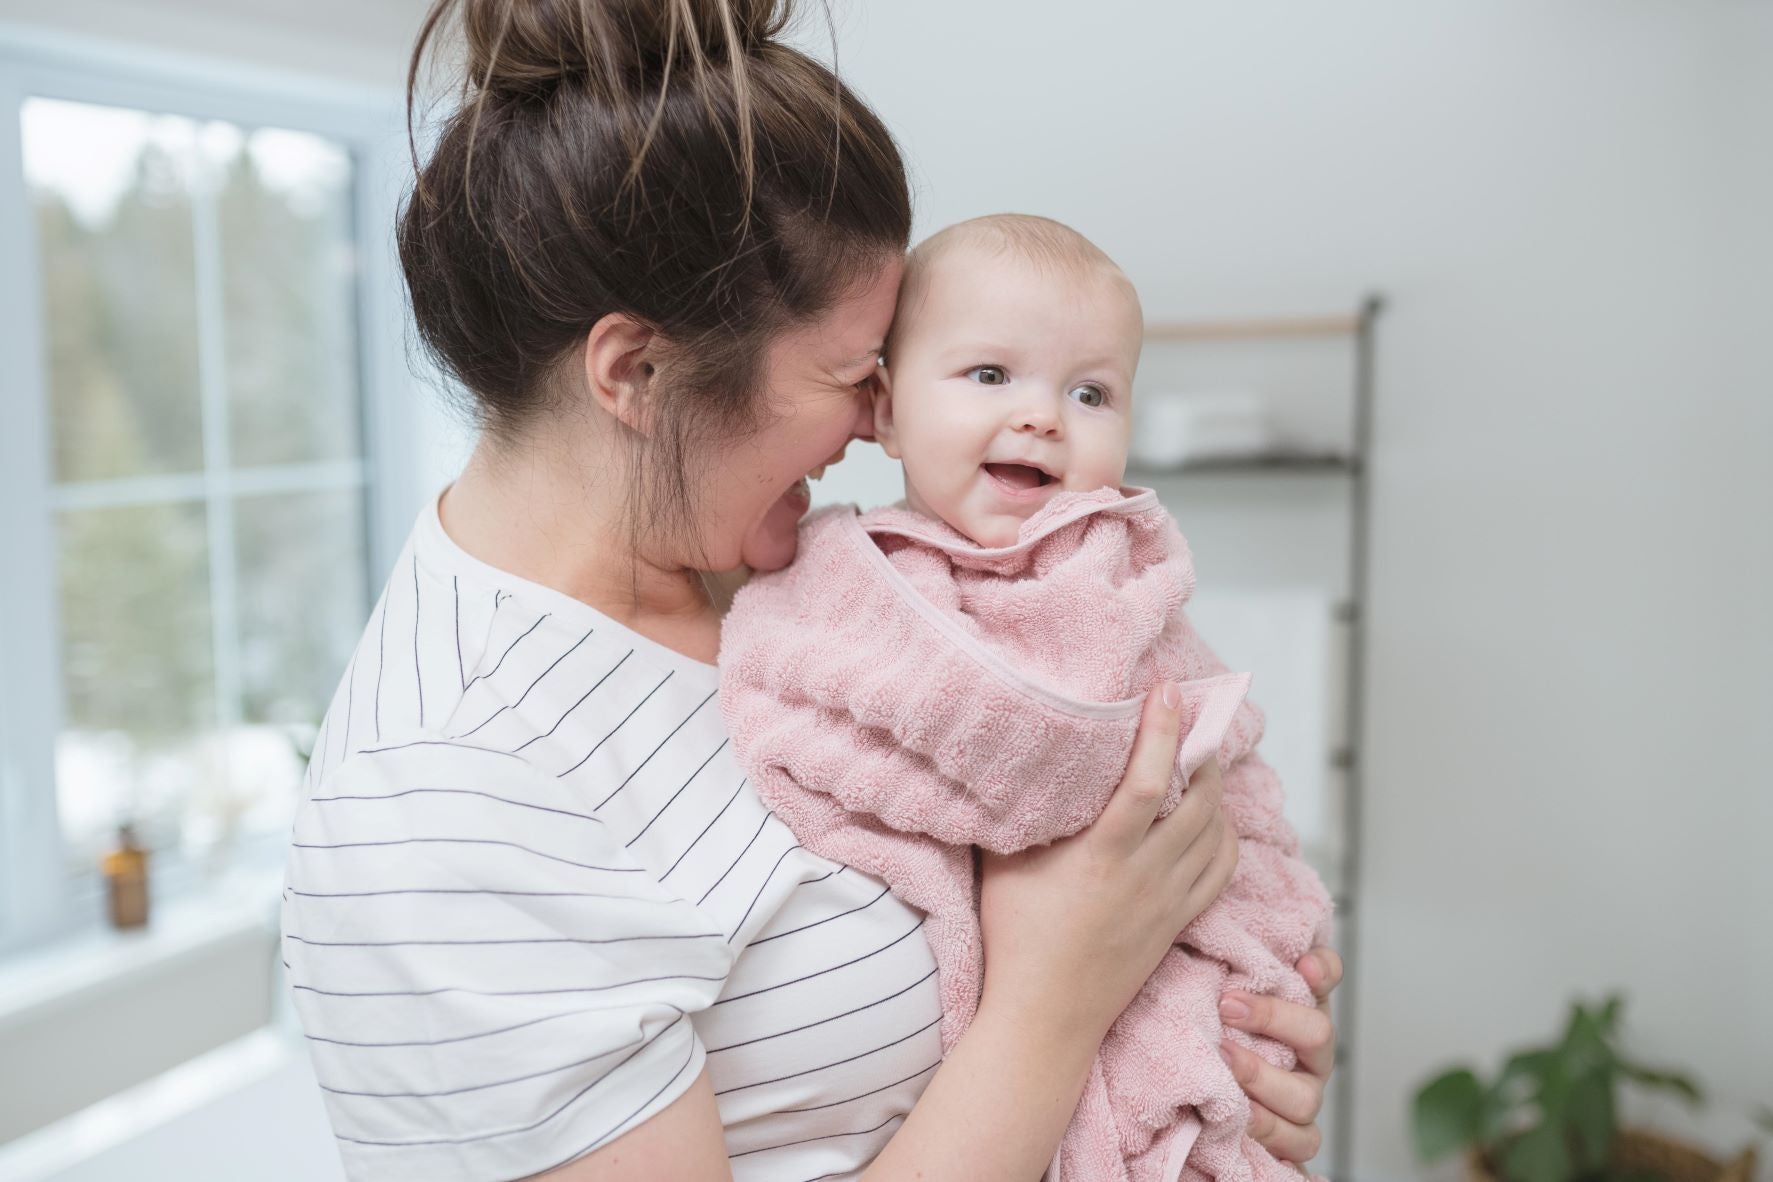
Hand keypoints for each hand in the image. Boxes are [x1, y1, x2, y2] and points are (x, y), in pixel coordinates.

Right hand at [979, 685, 1239, 1041]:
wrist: (1045, 1017)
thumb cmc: (1015, 937)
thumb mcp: (1004, 865)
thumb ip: (1021, 812)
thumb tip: (1021, 760)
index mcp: (1100, 857)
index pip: (1145, 782)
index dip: (1162, 731)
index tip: (1166, 692)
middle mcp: (1144, 876)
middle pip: (1199, 800)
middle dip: (1203, 749)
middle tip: (1194, 715)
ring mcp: (1167, 902)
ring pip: (1217, 832)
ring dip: (1216, 788)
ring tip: (1202, 757)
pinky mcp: (1178, 923)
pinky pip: (1222, 870)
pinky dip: (1225, 834)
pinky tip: (1212, 816)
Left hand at [1218, 946, 1343, 1166]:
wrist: (1205, 1098)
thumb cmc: (1209, 1029)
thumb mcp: (1210, 985)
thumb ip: (1220, 957)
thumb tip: (1200, 913)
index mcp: (1297, 1004)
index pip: (1325, 976)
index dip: (1322, 969)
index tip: (1303, 963)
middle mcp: (1309, 1050)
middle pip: (1318, 1032)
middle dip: (1274, 1018)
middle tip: (1228, 1004)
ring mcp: (1305, 1094)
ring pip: (1305, 1093)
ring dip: (1263, 1077)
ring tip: (1225, 1060)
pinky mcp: (1296, 1137)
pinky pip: (1300, 1141)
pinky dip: (1270, 1130)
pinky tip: (1242, 1115)